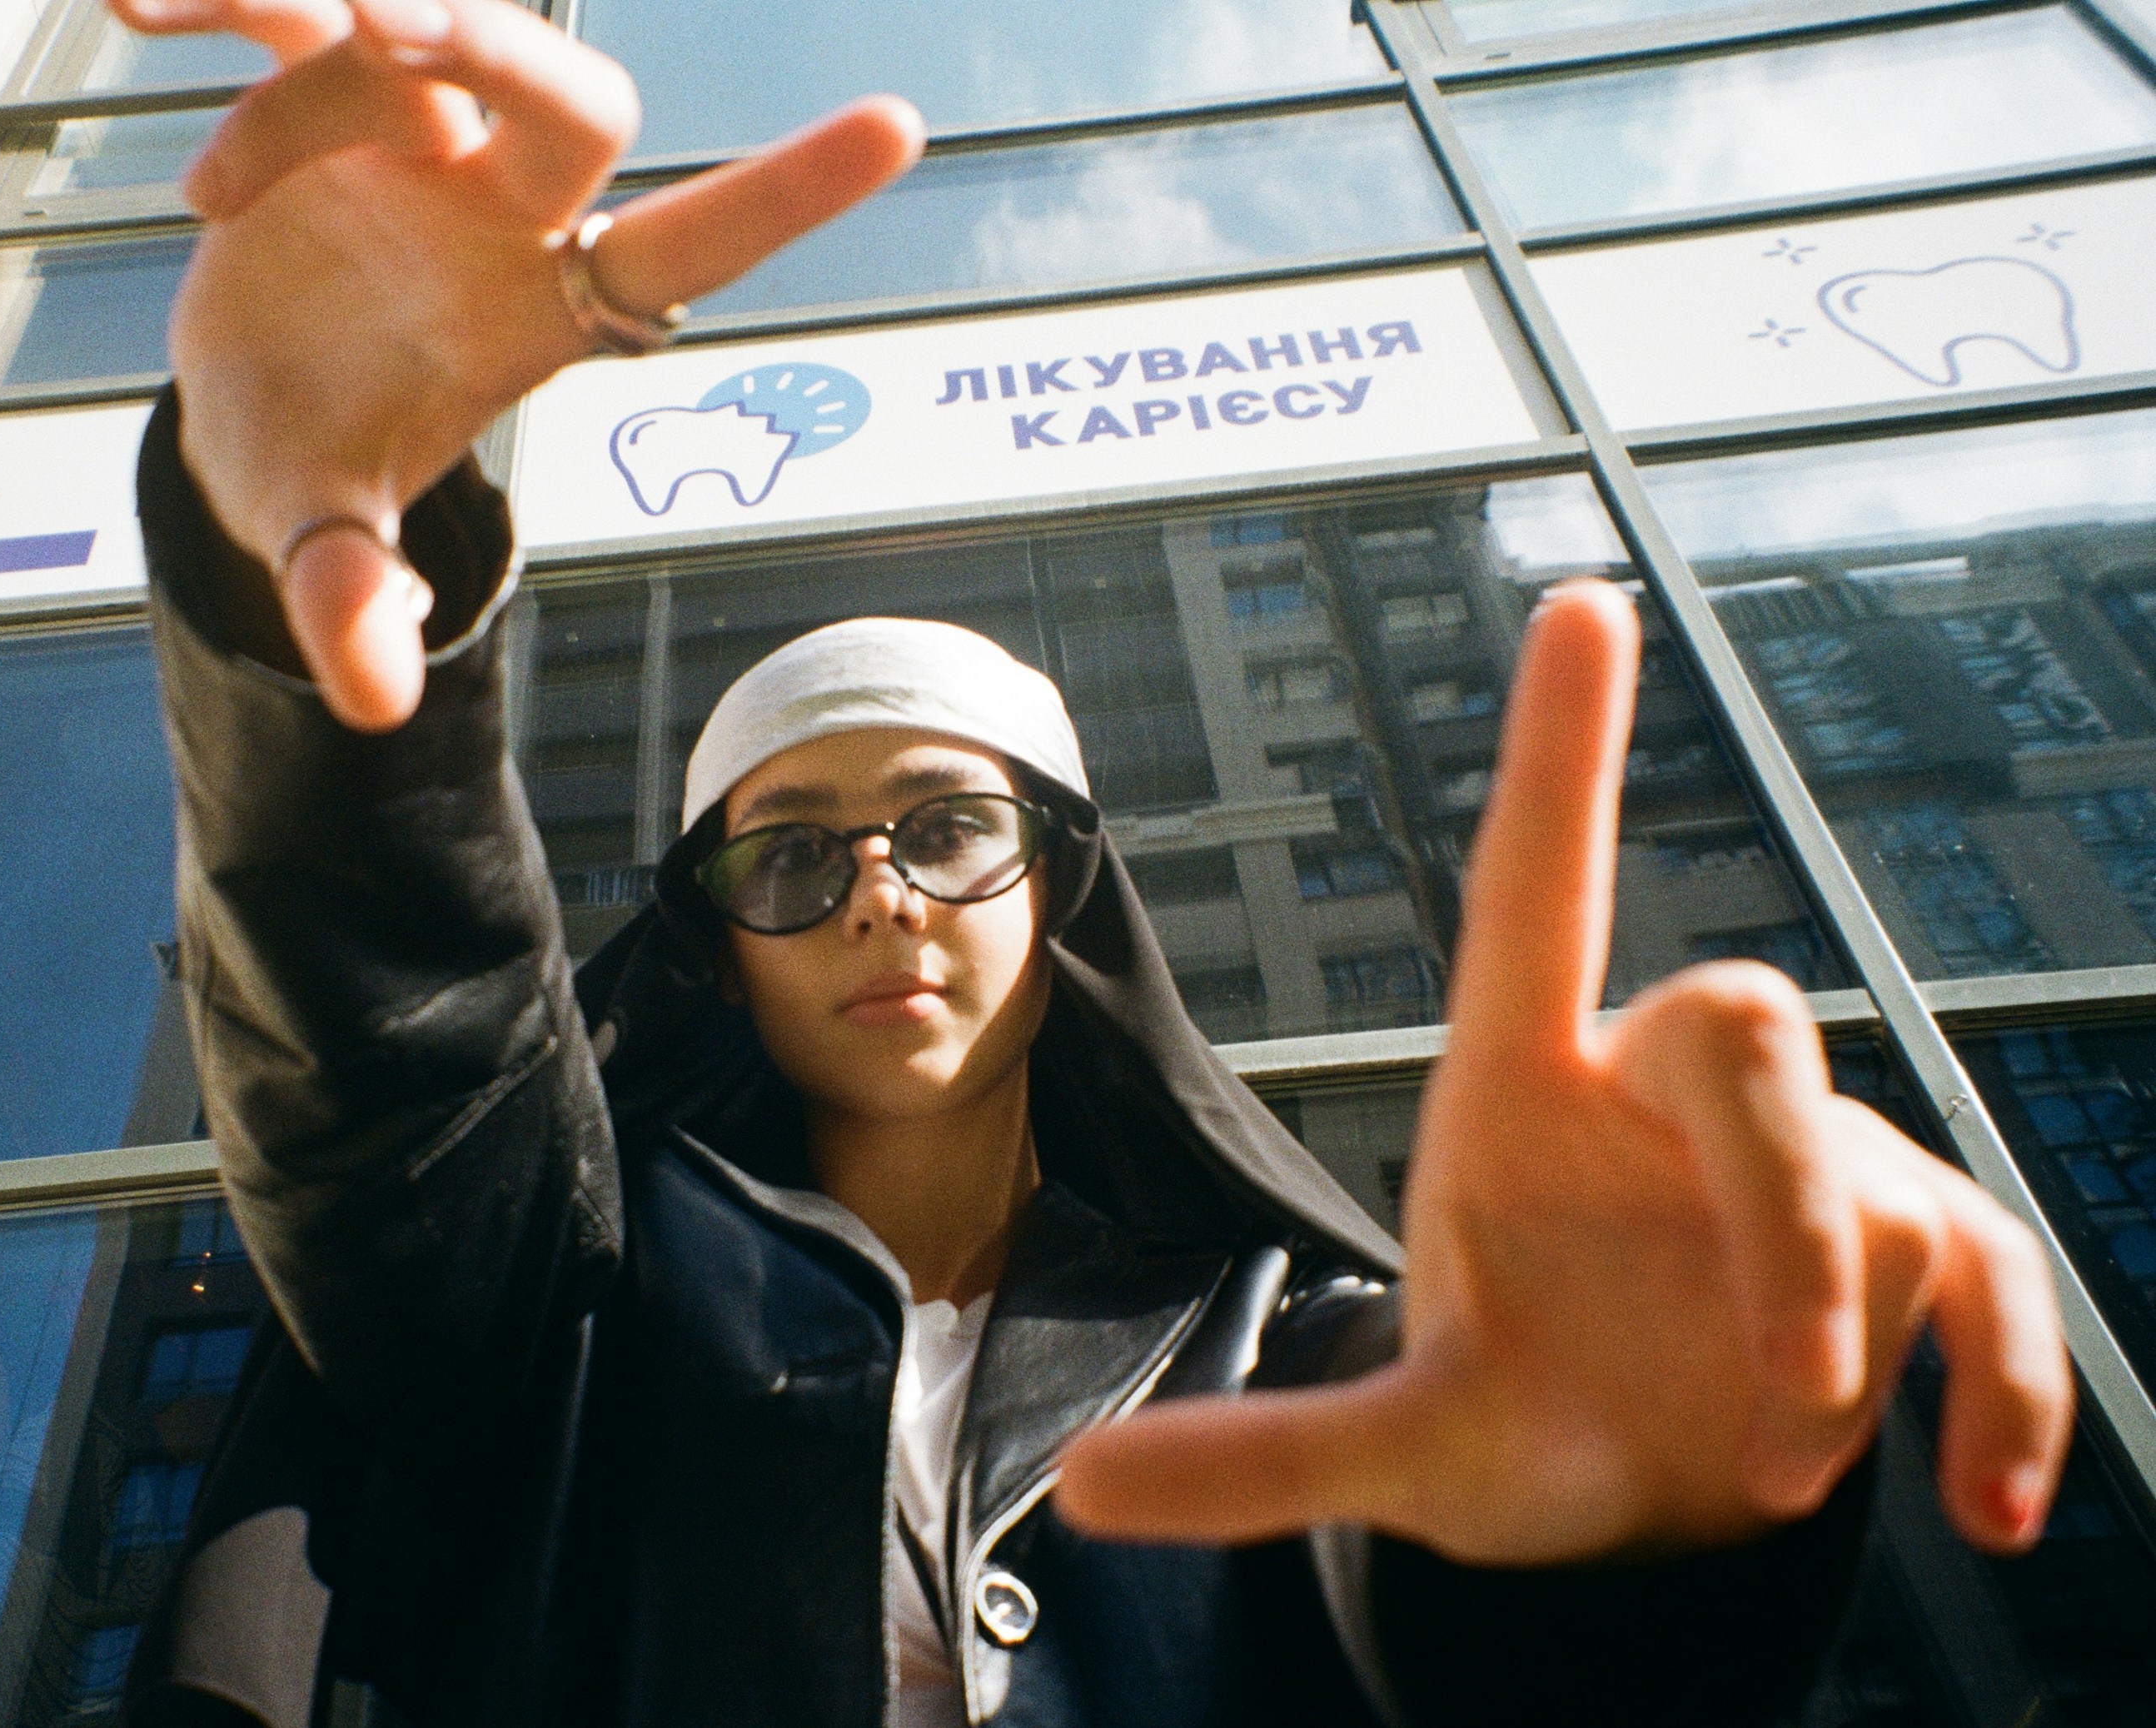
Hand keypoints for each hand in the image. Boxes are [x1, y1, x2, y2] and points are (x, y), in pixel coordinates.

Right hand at [114, 0, 922, 728]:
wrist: (236, 391)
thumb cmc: (316, 455)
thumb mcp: (319, 529)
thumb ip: (353, 599)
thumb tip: (376, 705)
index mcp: (545, 305)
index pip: (693, 242)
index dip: (789, 190)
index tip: (897, 126)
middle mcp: (505, 204)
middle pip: (571, 98)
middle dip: (492, 45)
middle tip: (380, 23)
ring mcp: (421, 135)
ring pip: (405, 41)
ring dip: (301, 74)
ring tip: (210, 195)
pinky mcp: (327, 89)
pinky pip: (292, 13)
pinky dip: (221, 3)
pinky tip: (136, 13)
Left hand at [1055, 580, 2073, 1562]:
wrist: (1639, 1501)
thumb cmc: (1515, 1414)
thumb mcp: (1404, 1449)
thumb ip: (1264, 1462)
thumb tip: (1086, 1494)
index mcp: (1521, 1092)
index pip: (1538, 889)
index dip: (1558, 753)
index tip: (1579, 598)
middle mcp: (1659, 1092)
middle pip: (1743, 1021)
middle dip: (1776, 1227)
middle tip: (1756, 1425)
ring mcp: (1804, 1153)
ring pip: (1870, 1178)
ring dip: (1840, 1346)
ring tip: (1772, 1485)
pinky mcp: (1917, 1237)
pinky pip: (1996, 1281)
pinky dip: (2006, 1397)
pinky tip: (1986, 1509)